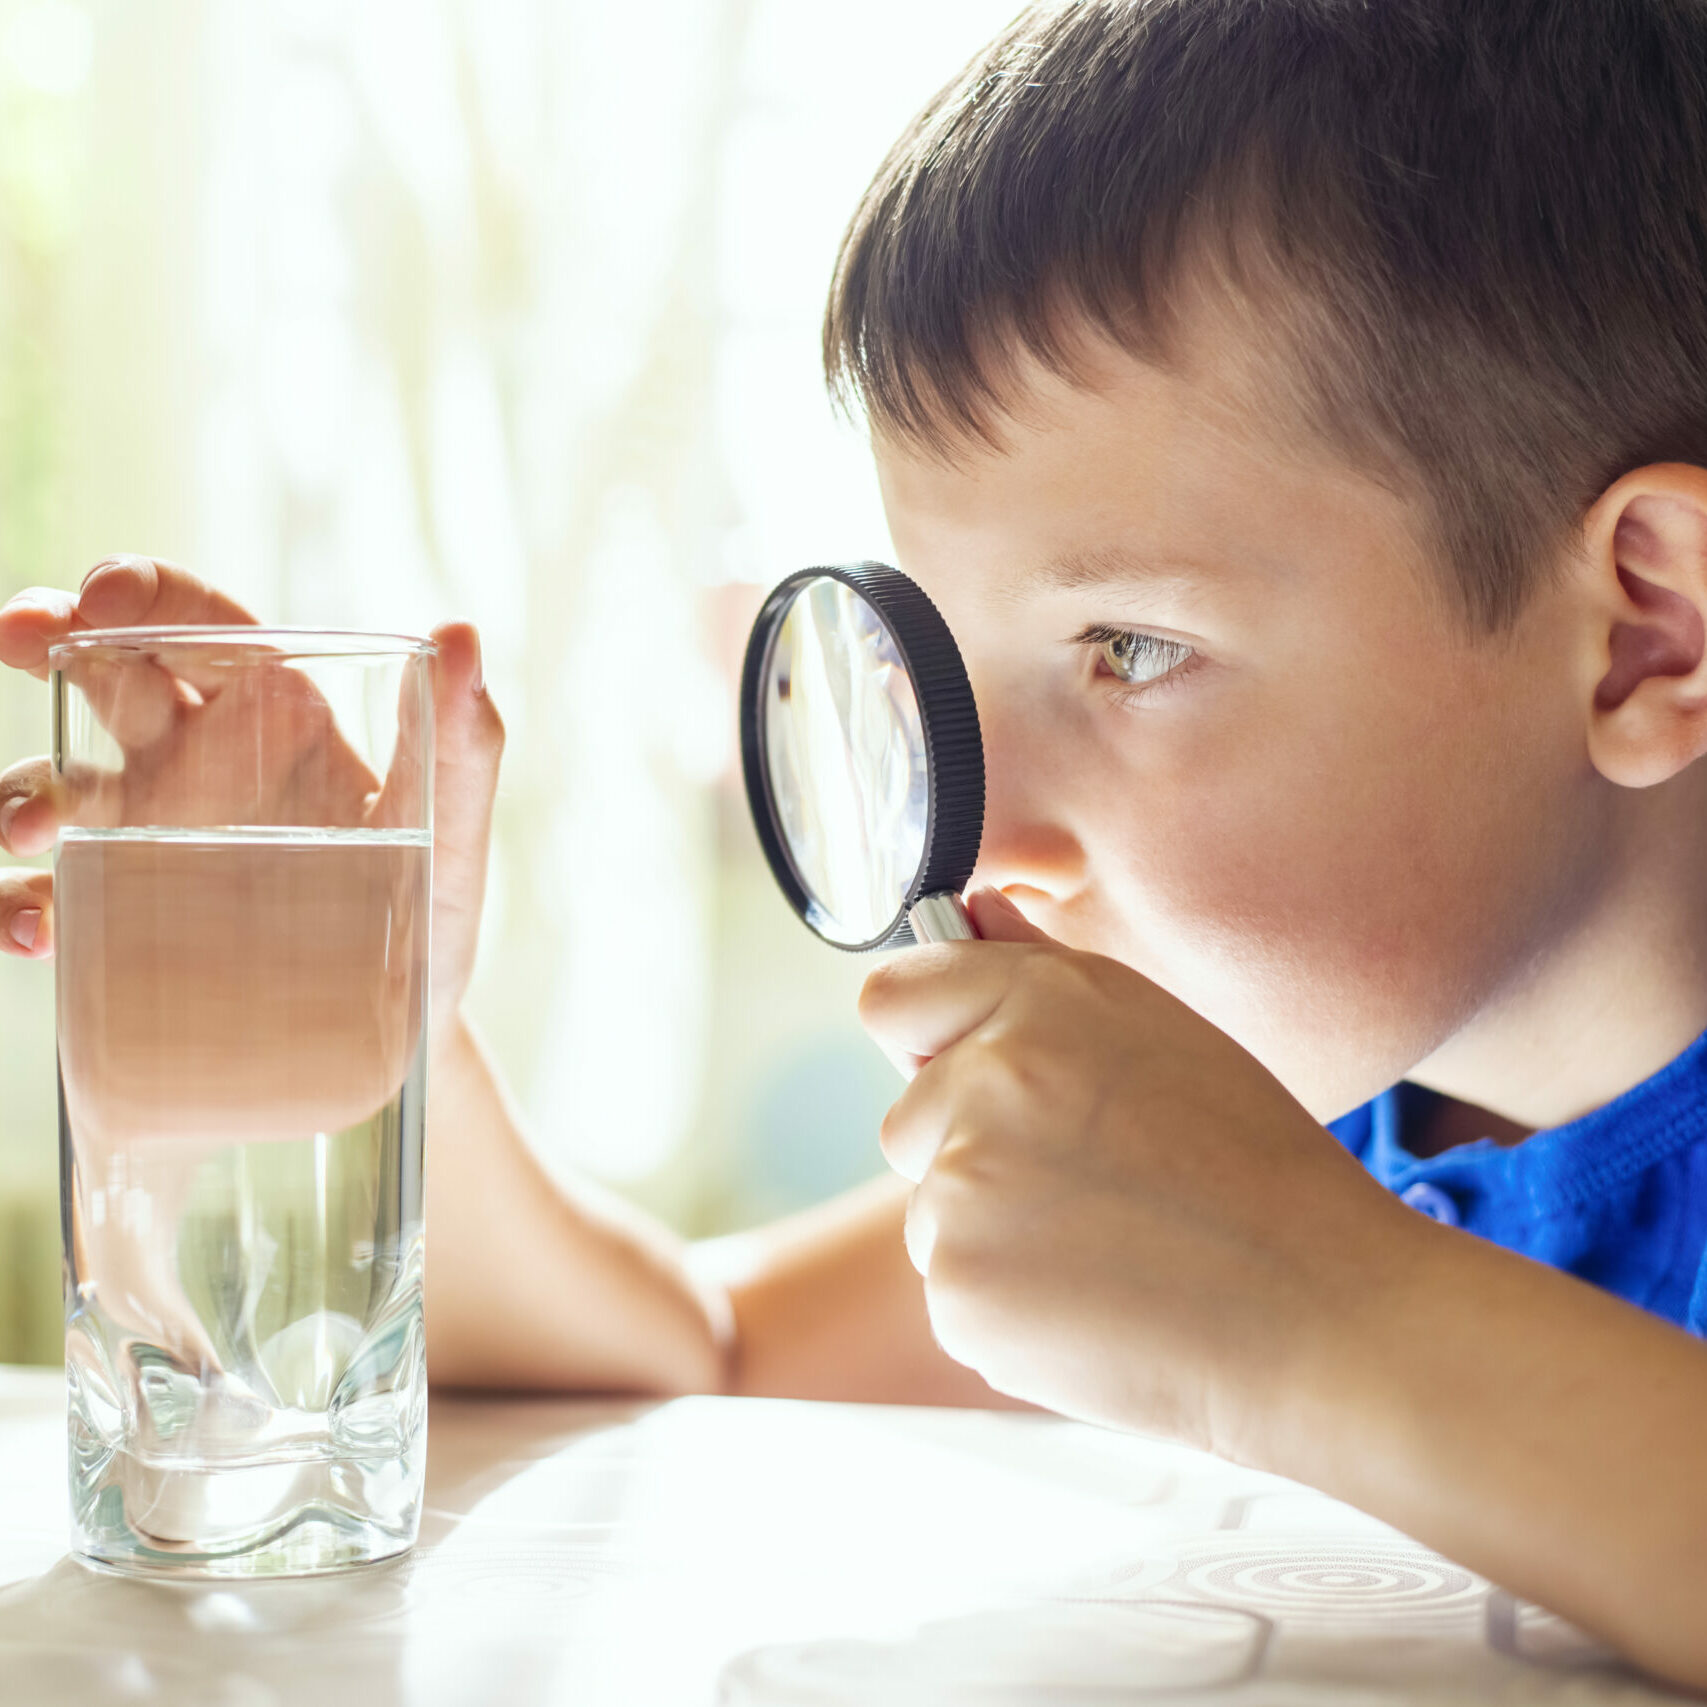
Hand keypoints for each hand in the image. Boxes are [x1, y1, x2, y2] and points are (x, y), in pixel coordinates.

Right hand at [0, 557, 502, 1034]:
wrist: (403, 1027)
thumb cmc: (433, 908)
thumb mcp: (452, 831)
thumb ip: (461, 739)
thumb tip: (463, 632)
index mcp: (276, 713)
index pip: (205, 628)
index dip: (148, 593)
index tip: (105, 593)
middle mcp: (200, 759)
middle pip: (109, 678)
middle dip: (54, 641)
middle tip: (21, 632)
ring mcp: (149, 836)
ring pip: (58, 785)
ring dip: (26, 792)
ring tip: (30, 828)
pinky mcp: (121, 916)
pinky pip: (47, 899)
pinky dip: (18, 907)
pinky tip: (32, 931)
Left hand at [860, 888, 1419, 1459]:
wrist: (1320, 1315)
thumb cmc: (1255, 1171)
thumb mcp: (1158, 1033)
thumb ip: (1039, 969)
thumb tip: (969, 912)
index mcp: (1038, 1000)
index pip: (893, 997)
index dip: (929, 1037)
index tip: (969, 1069)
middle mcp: (986, 1081)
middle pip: (908, 1118)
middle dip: (968, 1148)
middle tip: (1090, 1183)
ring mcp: (961, 1192)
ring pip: (935, 1212)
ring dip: (995, 1232)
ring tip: (1114, 1248)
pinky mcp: (958, 1292)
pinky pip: (957, 1291)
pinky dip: (1008, 1305)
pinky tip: (1098, 1303)